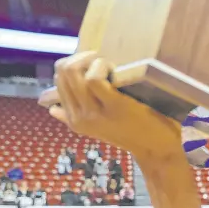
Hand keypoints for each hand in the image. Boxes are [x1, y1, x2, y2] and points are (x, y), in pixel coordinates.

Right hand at [49, 52, 184, 163]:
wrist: (158, 150)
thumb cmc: (134, 133)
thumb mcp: (99, 128)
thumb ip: (73, 118)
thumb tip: (50, 108)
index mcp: (74, 120)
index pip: (58, 81)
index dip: (75, 65)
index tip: (94, 65)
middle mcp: (79, 117)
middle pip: (62, 73)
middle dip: (81, 58)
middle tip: (101, 61)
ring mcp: (94, 113)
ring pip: (73, 73)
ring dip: (90, 60)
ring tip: (108, 65)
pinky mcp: (113, 106)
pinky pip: (93, 78)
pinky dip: (101, 66)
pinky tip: (114, 69)